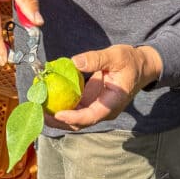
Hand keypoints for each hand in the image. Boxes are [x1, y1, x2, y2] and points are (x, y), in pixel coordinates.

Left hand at [45, 44, 162, 129]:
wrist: (141, 66)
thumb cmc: (131, 61)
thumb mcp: (116, 56)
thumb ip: (97, 59)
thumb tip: (75, 62)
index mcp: (113, 102)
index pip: (92, 115)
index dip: (74, 117)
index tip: (58, 114)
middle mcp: (104, 110)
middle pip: (79, 122)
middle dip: (58, 120)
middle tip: (40, 111)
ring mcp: (97, 108)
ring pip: (75, 119)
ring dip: (56, 116)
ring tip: (39, 107)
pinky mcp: (91, 103)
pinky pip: (74, 109)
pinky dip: (60, 106)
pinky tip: (47, 99)